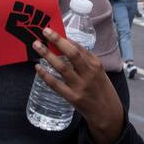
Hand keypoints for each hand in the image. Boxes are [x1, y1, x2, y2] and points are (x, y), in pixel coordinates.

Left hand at [33, 28, 124, 143]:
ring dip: (48, 55)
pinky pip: (56, 84)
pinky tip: (38, 68)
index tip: (52, 31)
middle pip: (72, 54)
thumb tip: (67, 45)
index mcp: (96, 65)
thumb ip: (85, 60)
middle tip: (44, 31)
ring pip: (62, 67)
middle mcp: (89, 74)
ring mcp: (80, 86)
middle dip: (57, 41)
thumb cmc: (101, 89)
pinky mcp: (73, 97)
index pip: (79, 47)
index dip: (64, 38)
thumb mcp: (99, 72)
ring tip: (37, 46)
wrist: (107, 113)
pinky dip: (45, 75)